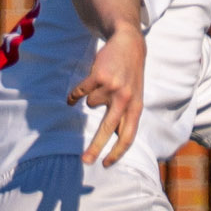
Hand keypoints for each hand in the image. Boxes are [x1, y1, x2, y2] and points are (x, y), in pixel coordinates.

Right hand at [69, 25, 145, 165]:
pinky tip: (74, 95)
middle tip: (85, 161)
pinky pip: (80, 93)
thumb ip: (125, 116)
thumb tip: (113, 139)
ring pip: (91, 104)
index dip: (117, 152)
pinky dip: (75, 95)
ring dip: (91, 96)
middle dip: (96, 148)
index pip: (128, 136)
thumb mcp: (134, 97)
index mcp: (136, 108)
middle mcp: (126, 100)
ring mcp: (112, 88)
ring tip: (101, 85)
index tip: (106, 164)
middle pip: (108, 130)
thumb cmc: (130, 76)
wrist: (129, 46)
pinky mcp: (98, 77)